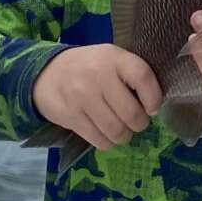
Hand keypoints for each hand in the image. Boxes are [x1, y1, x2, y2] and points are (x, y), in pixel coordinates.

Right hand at [32, 44, 160, 150]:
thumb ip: (131, 75)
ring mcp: (83, 97)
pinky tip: (106, 133)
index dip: (153, 97)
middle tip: (136, 121)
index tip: (152, 107)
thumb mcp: (112, 59)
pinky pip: (99, 140)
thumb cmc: (90, 67)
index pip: (143, 77)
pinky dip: (108, 142)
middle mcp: (98, 76)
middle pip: (131, 113)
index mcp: (114, 58)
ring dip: (124, 135)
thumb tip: (153, 106)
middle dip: (139, 124)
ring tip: (122, 128)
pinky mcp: (71, 116)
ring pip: (116, 131)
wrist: (47, 72)